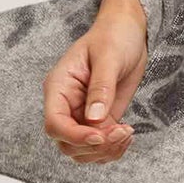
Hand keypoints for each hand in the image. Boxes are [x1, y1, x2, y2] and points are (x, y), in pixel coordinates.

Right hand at [42, 5, 147, 164]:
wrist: (128, 31)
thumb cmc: (113, 35)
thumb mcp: (108, 56)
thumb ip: (101, 88)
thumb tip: (95, 118)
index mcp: (59, 87)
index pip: (55, 123)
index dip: (75, 136)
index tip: (101, 137)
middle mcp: (66, 105)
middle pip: (67, 143)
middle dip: (94, 146)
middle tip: (122, 132)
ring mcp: (82, 114)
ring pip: (83, 150)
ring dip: (105, 151)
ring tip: (127, 133)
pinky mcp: (100, 120)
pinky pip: (100, 146)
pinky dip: (113, 149)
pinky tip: (127, 135)